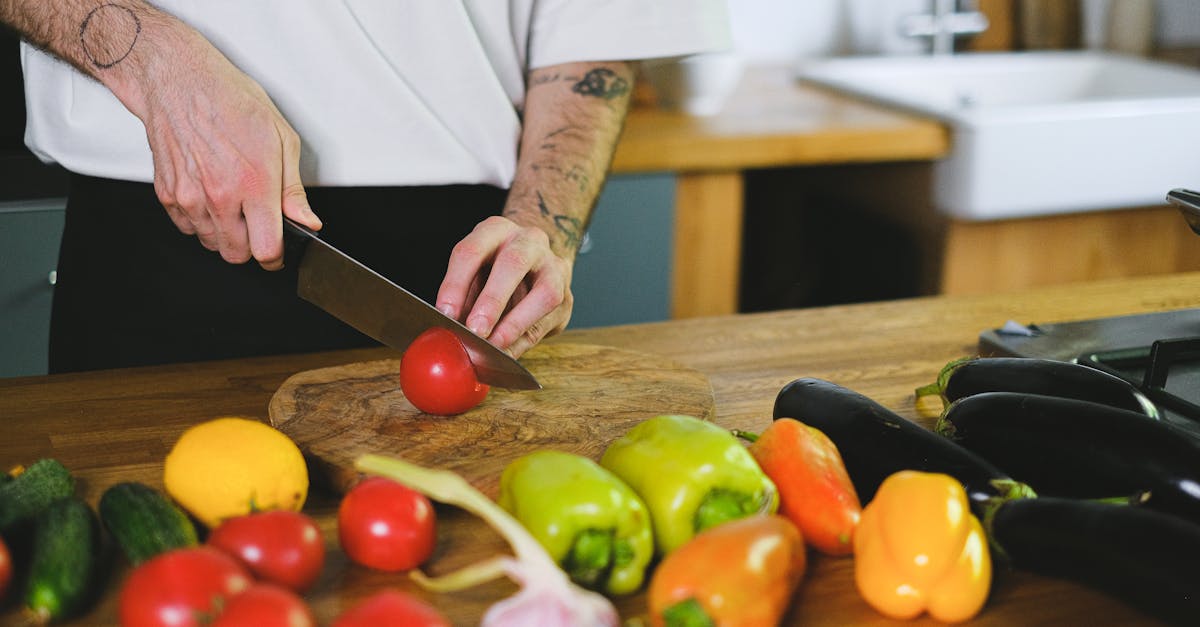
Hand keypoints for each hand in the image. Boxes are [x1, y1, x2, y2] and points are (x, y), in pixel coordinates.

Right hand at [134, 33, 320, 268]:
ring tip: (233, 203)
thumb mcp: (282, 139)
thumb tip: (307, 220)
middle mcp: (219, 196)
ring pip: (212, 244)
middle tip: (258, 224)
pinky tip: (211, 195)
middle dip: (252, 246)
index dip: (277, 257)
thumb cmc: (231, 102)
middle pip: (237, 255)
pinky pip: (188, 228)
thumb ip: (294, 190)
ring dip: (226, 234)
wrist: (181, 82)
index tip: (279, 251)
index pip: (267, 249)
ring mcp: (189, 197)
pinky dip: (201, 221)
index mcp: (253, 184)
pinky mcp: (168, 194)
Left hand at [435, 216, 573, 357]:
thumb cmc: (493, 270)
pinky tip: (507, 353)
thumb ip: (462, 296)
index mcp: (496, 230)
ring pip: (545, 293)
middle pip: (514, 263)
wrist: (534, 262)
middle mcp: (529, 241)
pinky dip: (524, 340)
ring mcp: (554, 267)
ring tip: (495, 345)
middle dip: (493, 300)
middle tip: (475, 329)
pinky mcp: (567, 296)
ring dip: (517, 323)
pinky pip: (549, 321)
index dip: (456, 284)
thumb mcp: (472, 272)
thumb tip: (449, 327)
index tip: (445, 313)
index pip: (472, 251)